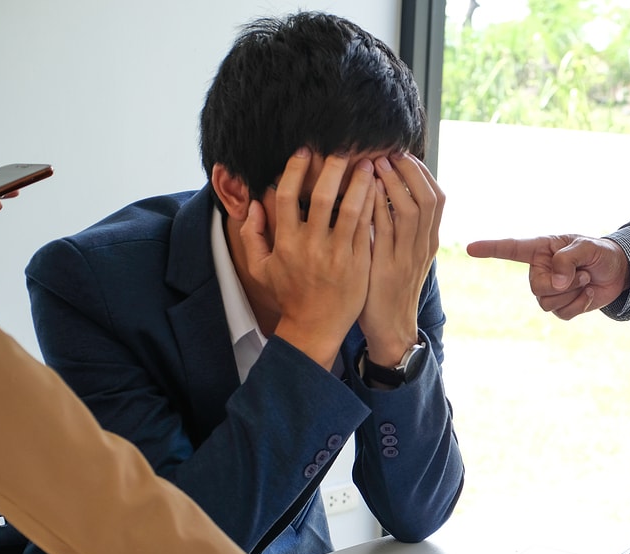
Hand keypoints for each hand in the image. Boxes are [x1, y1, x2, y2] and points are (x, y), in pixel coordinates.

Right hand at [238, 148, 376, 368]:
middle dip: (334, 168)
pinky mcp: (358, 263)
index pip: (288, 196)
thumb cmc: (289, 296)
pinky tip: (377, 191)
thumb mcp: (261, 269)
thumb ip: (252, 236)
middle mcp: (312, 246)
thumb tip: (253, 205)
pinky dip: (372, 207)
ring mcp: (337, 255)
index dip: (295, 170)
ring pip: (351, 210)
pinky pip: (367, 228)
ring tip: (368, 165)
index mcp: (286, 243)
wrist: (315, 327)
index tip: (305, 151)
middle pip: (323, 197)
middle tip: (344, 149)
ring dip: (360, 184)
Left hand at [358, 153, 444, 365]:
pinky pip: (385, 230)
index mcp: (429, 242)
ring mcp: (408, 258)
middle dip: (410, 171)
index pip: (437, 198)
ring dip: (392, 183)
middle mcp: (423, 247)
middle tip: (390, 152)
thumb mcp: (403, 255)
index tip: (403, 154)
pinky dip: (376, 206)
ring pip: (409, 211)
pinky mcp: (388, 268)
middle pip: (428, 199)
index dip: (421, 173)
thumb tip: (386, 192)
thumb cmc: (390, 288)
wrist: (391, 328)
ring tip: (375, 164)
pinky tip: (362, 192)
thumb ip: (398, 227)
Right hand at [466, 235, 629, 319]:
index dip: (490, 249)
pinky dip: (579, 305)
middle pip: (536, 287)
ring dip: (573, 293)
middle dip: (563, 284)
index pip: (511, 249)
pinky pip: (561, 314)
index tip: (471, 249)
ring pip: (547, 303)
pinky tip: (588, 293)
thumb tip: (554, 283)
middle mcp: (540, 269)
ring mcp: (549, 289)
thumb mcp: (588, 247)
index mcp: (541, 249)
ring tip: (586, 279)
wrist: (619, 272)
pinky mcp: (561, 305)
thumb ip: (568, 260)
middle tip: (583, 272)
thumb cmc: (601, 253)